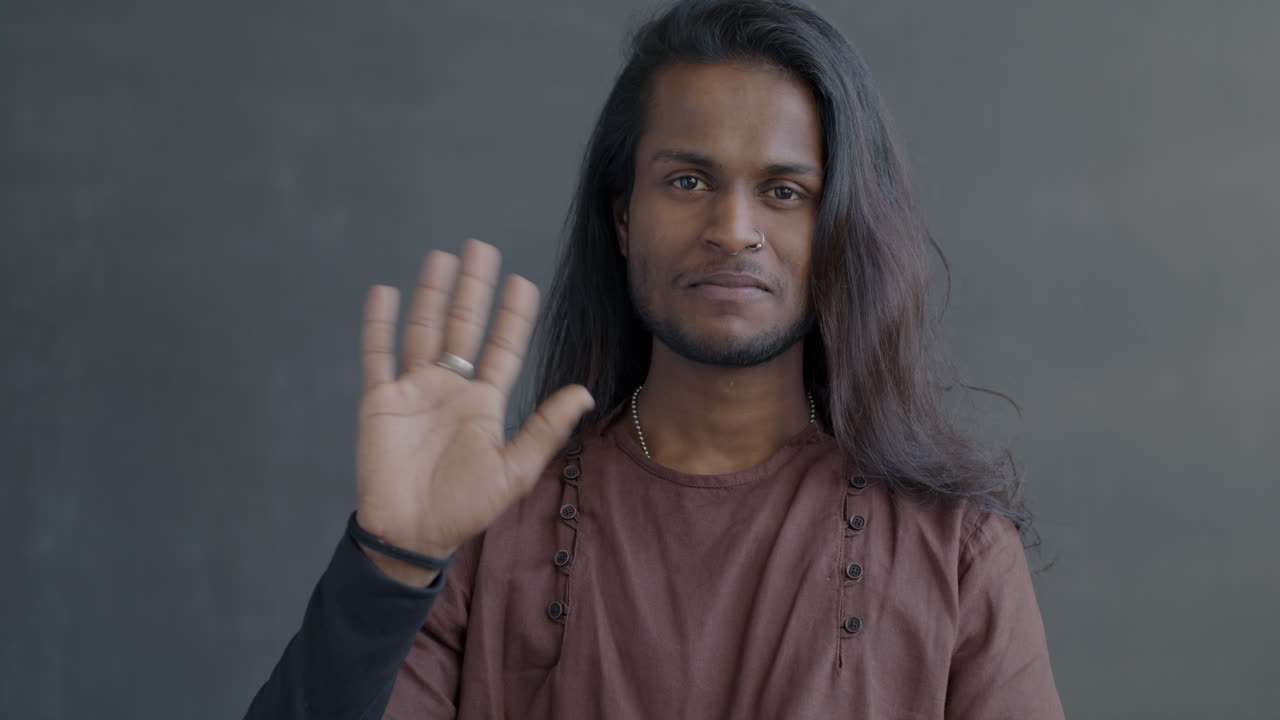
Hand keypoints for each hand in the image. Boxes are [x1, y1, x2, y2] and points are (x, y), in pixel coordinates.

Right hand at [353, 239, 592, 583]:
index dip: (512, 315)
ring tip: (442, 256)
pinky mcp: (381, 401)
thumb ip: (544, 428)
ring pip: (423, 330)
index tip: (522, 281)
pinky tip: (385, 292)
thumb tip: (583, 392)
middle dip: (474, 288)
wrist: (412, 534)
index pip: (502, 347)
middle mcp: (451, 388)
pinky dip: (379, 324)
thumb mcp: (514, 470)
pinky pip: (378, 354)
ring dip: (432, 294)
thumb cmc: (465, 509)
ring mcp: (414, 391)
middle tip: (481, 247)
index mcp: (484, 403)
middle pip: (464, 326)